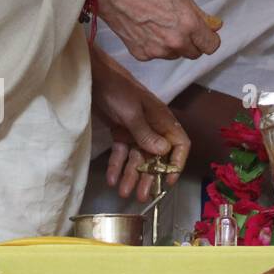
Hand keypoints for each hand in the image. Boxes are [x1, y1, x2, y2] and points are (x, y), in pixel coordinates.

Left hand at [89, 44, 189, 201]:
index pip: (179, 144)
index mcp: (162, 120)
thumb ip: (146, 134)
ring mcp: (136, 129)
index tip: (167, 181)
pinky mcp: (120, 130)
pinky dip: (117, 166)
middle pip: (156, 156)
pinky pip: (122, 152)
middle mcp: (153, 127)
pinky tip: (112, 179)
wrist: (94, 77)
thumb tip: (164, 154)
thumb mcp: (132, 113)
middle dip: (150, 176)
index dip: (177, 163)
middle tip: (142, 196)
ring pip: (137, 157)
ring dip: (132, 175)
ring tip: (124, 193)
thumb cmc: (118, 91)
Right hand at [96, 0, 221, 61]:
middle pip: (194, 54)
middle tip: (182, 28)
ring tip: (161, 26)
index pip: (211, 46)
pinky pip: (157, 55)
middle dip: (192, 43)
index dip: (209, 39)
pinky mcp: (141, 55)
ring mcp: (157, 51)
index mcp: (188, 25)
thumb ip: (199, 14)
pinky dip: (156, 46)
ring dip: (174, 45)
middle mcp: (175, 42)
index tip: (205, 34)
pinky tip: (147, 30)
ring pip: (175, 55)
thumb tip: (214, 25)